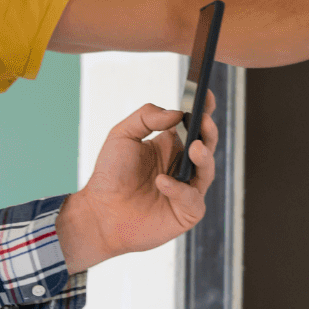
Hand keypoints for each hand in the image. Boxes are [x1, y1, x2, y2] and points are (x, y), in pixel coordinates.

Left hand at [57, 95, 218, 270]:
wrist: (99, 212)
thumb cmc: (110, 175)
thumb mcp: (122, 135)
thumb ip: (146, 117)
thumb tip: (176, 113)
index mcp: (170, 146)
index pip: (193, 125)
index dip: (203, 110)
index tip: (206, 96)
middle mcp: (181, 166)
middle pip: (207, 145)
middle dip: (209, 132)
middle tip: (205, 121)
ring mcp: (186, 189)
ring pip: (207, 171)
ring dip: (204, 157)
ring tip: (195, 148)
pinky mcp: (185, 212)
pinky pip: (192, 199)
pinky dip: (180, 190)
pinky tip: (162, 182)